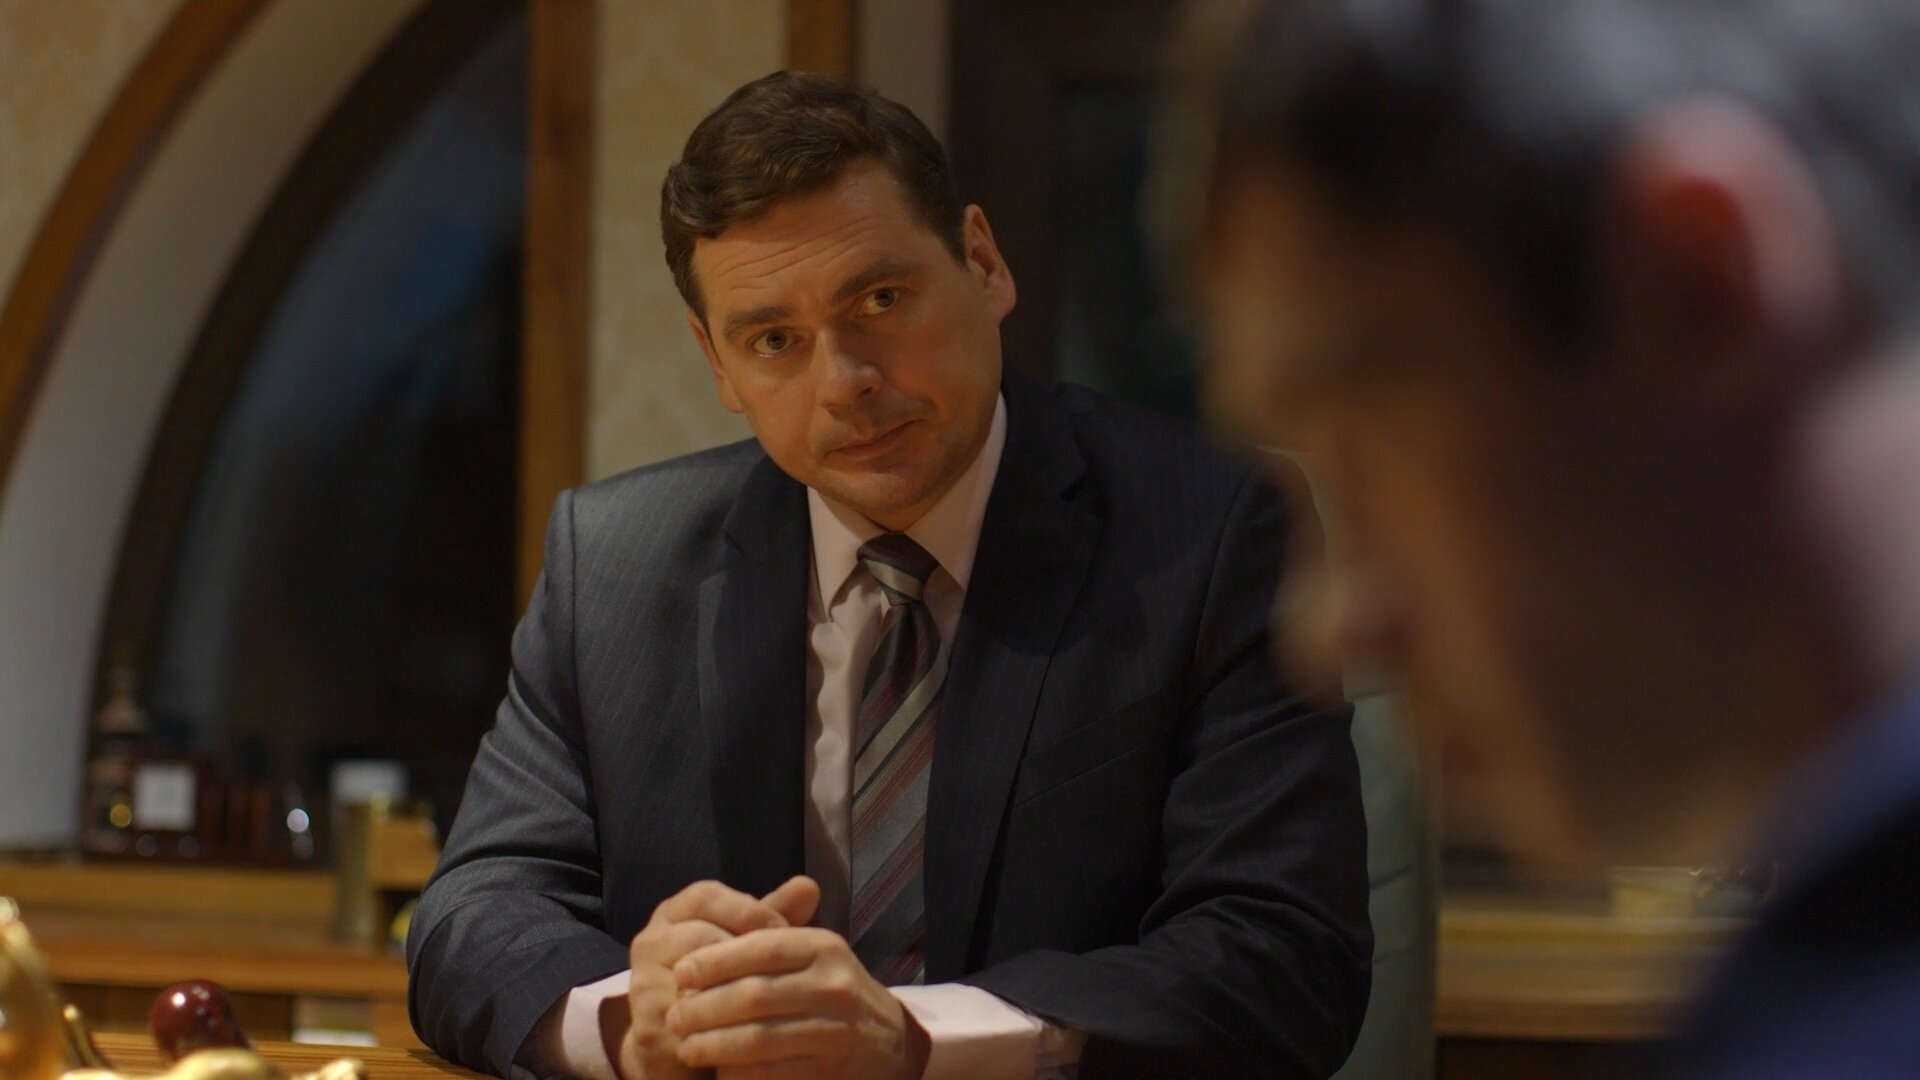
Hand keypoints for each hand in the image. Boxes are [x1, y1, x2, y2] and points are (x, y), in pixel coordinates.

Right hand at [613, 878, 817, 1079]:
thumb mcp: (747, 946)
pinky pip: (691, 1022)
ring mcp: (642, 986)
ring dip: (737, 990)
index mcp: (673, 914)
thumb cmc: (722, 985)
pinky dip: (726, 1025)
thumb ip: (772, 916)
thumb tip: (809, 884)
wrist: (684, 1049)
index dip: (748, 910)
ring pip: (694, 980)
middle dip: (746, 953)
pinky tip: (758, 1028)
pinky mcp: (647, 1028)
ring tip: (774, 1000)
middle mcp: (649, 942)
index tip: (785, 932)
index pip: (704, 895)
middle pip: (699, 936)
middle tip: (786, 971)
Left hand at [666, 921, 931, 1079]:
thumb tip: (698, 942)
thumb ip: (766, 940)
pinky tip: (718, 1071)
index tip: (681, 970)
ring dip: (713, 1046)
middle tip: (674, 1017)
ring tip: (686, 1047)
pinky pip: (771, 1074)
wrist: (888, 1041)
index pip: (761, 947)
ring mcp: (833, 1031)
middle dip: (704, 1008)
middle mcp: (833, 985)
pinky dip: (738, 1074)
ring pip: (758, 1039)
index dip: (716, 959)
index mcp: (823, 947)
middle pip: (753, 996)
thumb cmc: (832, 990)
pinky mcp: (828, 1070)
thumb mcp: (813, 954)